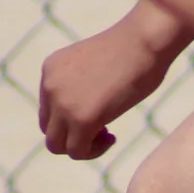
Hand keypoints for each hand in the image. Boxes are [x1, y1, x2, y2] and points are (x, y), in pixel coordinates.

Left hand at [39, 14, 185, 159]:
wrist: (144, 41)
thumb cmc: (132, 49)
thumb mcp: (93, 65)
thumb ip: (81, 85)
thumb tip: (87, 110)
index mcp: (51, 70)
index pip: (48, 110)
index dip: (71, 120)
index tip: (98, 115)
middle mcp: (50, 86)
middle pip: (50, 130)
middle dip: (74, 136)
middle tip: (103, 129)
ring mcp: (63, 104)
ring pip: (57, 145)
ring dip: (82, 147)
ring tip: (106, 136)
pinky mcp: (81, 120)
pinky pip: (77, 152)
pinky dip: (94, 151)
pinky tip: (112, 137)